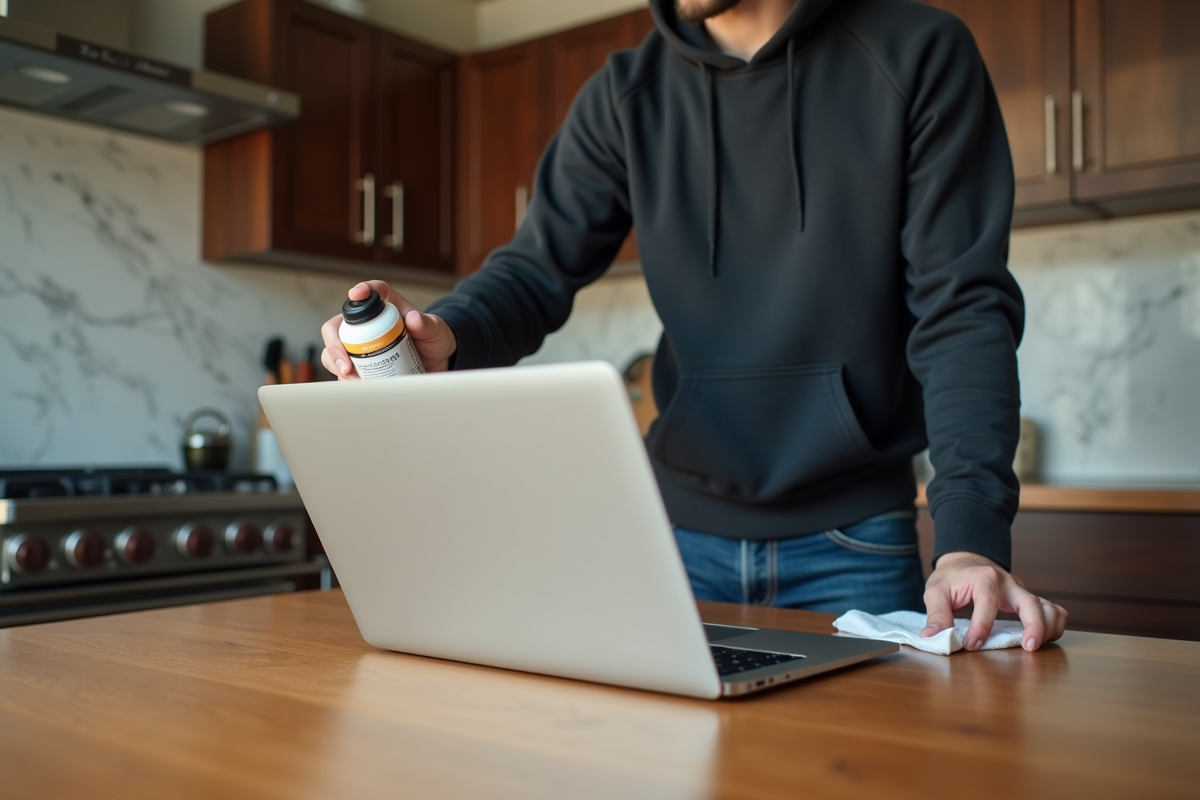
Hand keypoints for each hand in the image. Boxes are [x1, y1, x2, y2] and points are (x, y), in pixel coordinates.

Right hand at [320, 280, 456, 378]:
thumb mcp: (434, 329)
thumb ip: (427, 324)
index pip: (372, 291)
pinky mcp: (361, 363)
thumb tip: (414, 319)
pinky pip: (344, 370)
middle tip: (346, 363)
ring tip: (351, 378)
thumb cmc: (434, 339)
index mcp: (387, 305)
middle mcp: (368, 323)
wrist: (437, 361)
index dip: (361, 290)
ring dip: (335, 364)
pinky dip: (344, 379)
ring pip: (334, 350)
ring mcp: (361, 343)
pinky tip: (354, 385)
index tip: (355, 294)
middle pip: (338, 326)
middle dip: (335, 343)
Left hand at [921, 551, 1067, 652]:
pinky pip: (1053, 610)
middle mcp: (1009, 583)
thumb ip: (936, 614)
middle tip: (1028, 648)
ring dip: (1048, 628)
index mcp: (984, 578)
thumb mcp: (935, 591)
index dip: (981, 627)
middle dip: (1034, 626)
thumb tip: (931, 637)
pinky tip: (1044, 640)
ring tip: (1035, 647)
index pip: (988, 603)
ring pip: (1048, 607)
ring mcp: (1022, 591)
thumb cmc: (951, 578)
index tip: (972, 645)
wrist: (966, 561)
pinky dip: (1055, 625)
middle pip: (1030, 602)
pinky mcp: (1029, 600)